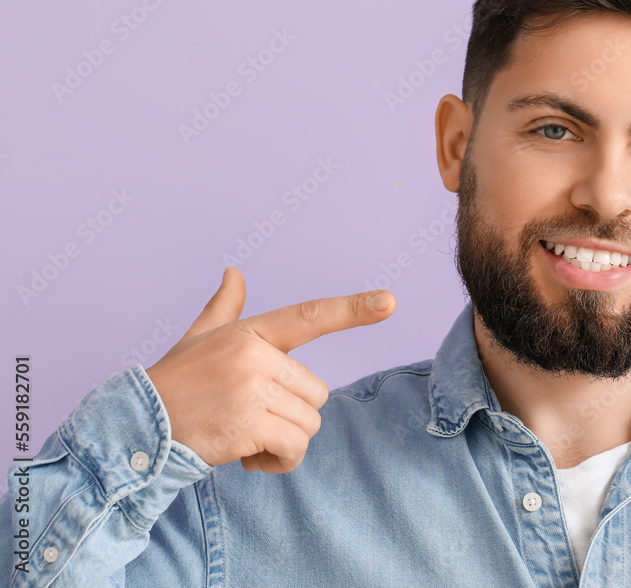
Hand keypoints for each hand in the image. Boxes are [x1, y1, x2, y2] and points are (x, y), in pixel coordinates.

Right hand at [145, 267, 395, 473]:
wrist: (135, 427)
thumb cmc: (173, 384)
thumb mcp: (198, 341)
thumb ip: (223, 309)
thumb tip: (234, 273)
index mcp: (250, 332)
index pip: (309, 316)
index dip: (353, 309)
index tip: (390, 301)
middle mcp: (254, 355)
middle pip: (317, 393)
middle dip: (292, 415)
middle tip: (251, 419)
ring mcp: (252, 388)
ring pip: (309, 423)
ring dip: (284, 442)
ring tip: (245, 437)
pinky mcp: (248, 424)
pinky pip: (294, 448)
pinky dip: (278, 462)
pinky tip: (247, 458)